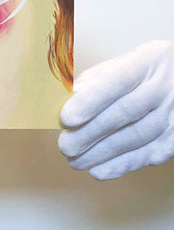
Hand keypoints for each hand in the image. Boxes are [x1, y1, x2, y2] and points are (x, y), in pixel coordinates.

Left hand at [59, 40, 173, 179]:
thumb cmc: (146, 70)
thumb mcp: (126, 60)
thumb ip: (99, 76)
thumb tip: (74, 95)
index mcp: (147, 61)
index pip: (117, 81)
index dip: (91, 101)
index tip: (66, 118)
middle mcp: (164, 86)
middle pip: (125, 112)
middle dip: (91, 133)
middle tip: (66, 146)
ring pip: (137, 137)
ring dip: (102, 153)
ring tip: (76, 160)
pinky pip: (150, 154)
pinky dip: (121, 164)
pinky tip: (99, 169)